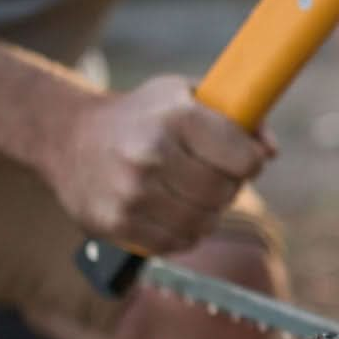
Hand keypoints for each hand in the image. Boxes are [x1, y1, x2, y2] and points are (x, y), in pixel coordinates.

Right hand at [44, 76, 273, 253]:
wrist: (68, 136)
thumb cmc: (145, 115)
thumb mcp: (187, 95)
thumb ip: (238, 117)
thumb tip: (270, 152)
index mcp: (176, 118)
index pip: (245, 160)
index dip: (249, 161)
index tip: (240, 158)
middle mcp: (151, 155)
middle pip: (225, 193)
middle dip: (227, 186)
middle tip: (211, 175)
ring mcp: (131, 193)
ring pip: (204, 223)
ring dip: (206, 212)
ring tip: (189, 193)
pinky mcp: (116, 223)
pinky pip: (177, 243)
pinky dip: (182, 232)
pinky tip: (169, 210)